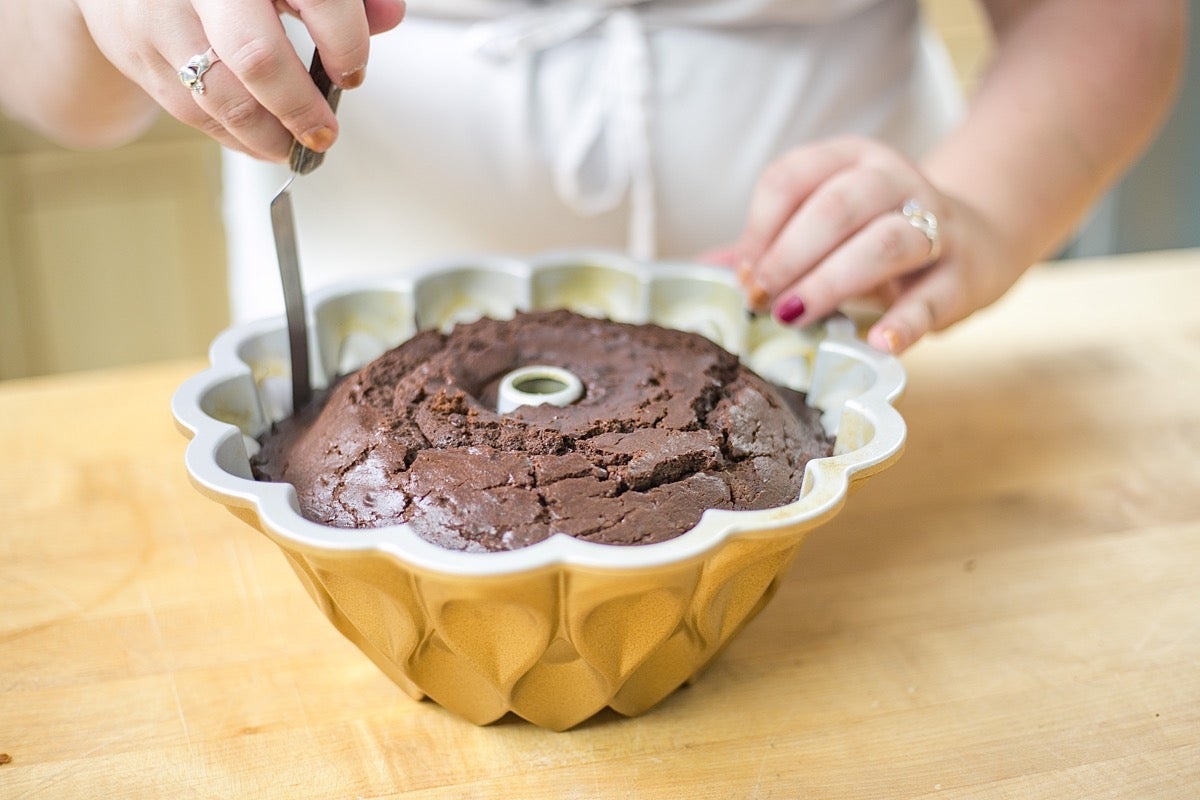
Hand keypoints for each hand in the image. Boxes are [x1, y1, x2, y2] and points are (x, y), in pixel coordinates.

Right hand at [72, 0, 404, 160]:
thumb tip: (389, 16)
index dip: (346, 43)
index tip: (352, 73)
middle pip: (258, 55)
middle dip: (301, 107)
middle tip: (324, 131)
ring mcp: (161, 14)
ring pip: (222, 95)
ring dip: (268, 135)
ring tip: (295, 145)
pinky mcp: (136, 49)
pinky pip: (191, 110)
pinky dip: (235, 137)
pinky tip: (262, 141)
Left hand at [730, 136, 1016, 353]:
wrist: (976, 241)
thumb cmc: (876, 237)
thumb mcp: (824, 229)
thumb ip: (769, 246)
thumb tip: (705, 271)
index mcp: (850, 160)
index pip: (793, 177)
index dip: (760, 227)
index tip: (744, 273)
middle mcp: (895, 180)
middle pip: (838, 205)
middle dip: (790, 254)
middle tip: (761, 298)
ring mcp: (936, 223)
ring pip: (886, 241)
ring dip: (832, 281)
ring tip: (796, 315)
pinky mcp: (962, 274)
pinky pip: (933, 297)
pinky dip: (905, 322)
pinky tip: (877, 343)